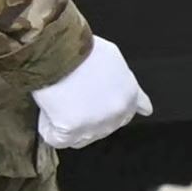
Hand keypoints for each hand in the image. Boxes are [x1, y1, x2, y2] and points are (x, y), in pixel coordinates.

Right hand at [33, 36, 152, 151]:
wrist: (61, 51)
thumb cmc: (84, 50)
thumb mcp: (115, 61)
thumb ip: (125, 84)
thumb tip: (143, 108)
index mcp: (130, 95)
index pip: (131, 113)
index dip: (115, 112)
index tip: (109, 111)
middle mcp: (117, 113)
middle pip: (104, 129)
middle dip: (90, 120)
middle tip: (73, 102)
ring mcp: (95, 124)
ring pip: (81, 138)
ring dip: (70, 127)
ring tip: (59, 103)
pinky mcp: (72, 130)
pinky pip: (57, 140)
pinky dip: (50, 129)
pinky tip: (48, 114)